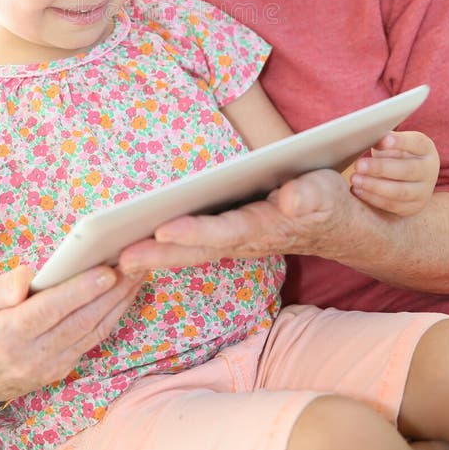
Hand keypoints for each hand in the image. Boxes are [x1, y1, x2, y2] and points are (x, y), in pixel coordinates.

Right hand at [0, 264, 144, 401]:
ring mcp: (49, 367)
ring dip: (119, 304)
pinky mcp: (61, 371)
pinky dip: (112, 317)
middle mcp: (31, 356)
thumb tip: (30, 276)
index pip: (50, 310)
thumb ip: (2, 287)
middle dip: (112, 293)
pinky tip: (124, 296)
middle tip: (135, 265)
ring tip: (138, 275)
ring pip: (92, 332)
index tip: (107, 271)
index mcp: (7, 335)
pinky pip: (91, 342)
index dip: (81, 291)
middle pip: (79, 321)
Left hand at [118, 169, 359, 272]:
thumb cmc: (325, 203)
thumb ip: (308, 196)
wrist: (334, 223)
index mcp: (264, 226)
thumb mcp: (324, 193)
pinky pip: (191, 246)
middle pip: (196, 250)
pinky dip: (162, 249)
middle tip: (119, 257)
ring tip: (114, 255)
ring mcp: (233, 241)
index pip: (224, 231)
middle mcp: (243, 239)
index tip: (164, 231)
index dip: (196, 232)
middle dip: (158, 254)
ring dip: (154, 255)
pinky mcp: (227, 235)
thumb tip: (290, 198)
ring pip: (189, 252)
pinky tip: (136, 246)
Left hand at [349, 131, 439, 216]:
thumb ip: (383, 140)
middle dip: (380, 168)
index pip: (417, 143)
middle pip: (407, 170)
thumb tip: (366, 136)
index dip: (401, 142)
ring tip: (355, 179)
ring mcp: (424, 192)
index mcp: (426, 149)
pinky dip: (373, 198)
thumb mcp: (394, 143)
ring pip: (400, 191)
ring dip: (374, 186)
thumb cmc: (396, 154)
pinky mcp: (414, 207)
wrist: (412, 177)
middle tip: (358, 165)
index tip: (384, 139)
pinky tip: (358, 190)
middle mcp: (429, 171)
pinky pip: (393, 205)